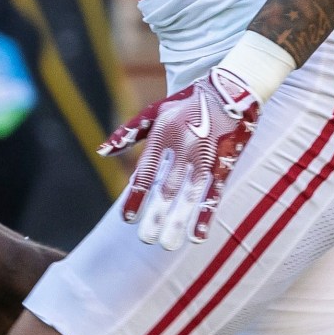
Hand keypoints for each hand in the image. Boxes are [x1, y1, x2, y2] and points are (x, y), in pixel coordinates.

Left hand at [98, 66, 260, 248]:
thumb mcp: (154, 111)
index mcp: (163, 134)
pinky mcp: (225, 162)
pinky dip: (206, 214)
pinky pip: (214, 192)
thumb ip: (128, 133)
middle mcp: (185, 147)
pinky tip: (198, 235)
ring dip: (179, 221)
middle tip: (146, 239)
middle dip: (157, 215)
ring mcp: (207, 156)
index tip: (127, 218)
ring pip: (190, 194)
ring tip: (168, 245)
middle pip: (168, 187)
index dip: (136, 195)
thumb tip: (101, 151)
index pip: (146, 171)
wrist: (232, 89)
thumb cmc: (187, 103)